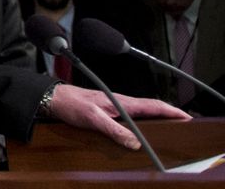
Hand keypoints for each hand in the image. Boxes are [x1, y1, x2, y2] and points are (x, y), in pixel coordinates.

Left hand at [45, 85, 188, 149]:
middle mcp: (122, 103)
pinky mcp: (110, 111)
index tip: (187, 118)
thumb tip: (135, 143)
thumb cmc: (72, 104)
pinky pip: (132, 117)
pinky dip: (143, 122)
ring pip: (143, 113)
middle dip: (169, 115)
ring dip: (157, 118)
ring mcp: (116, 106)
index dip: (172, 111)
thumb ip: (114, 130)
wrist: (55, 98)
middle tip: (184, 126)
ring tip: (169, 129)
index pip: (154, 105)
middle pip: (152, 108)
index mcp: (123, 102)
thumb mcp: (93, 119)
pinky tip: (143, 131)